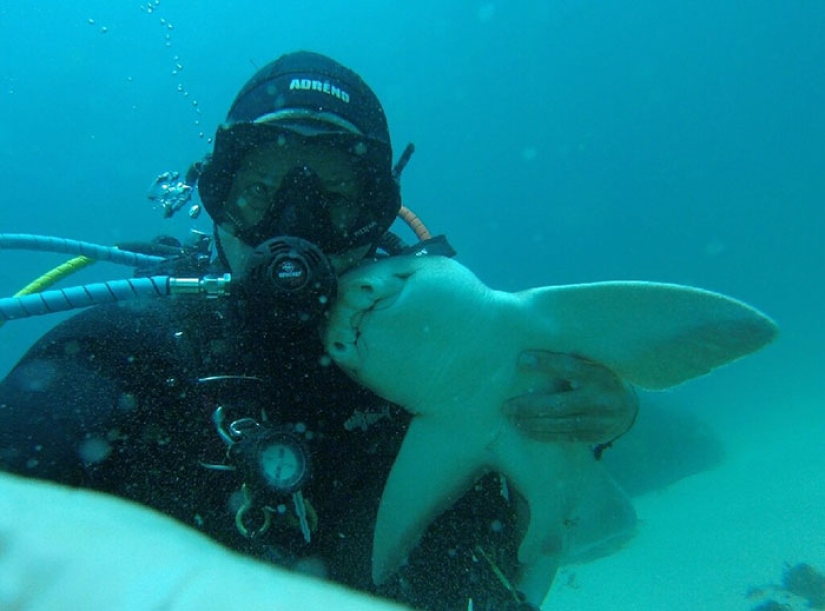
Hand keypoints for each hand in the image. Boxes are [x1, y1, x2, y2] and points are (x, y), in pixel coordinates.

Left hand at [502, 351, 637, 443]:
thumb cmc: (601, 380)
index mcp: (600, 375)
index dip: (545, 363)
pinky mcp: (594, 436)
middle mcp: (601, 399)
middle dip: (529, 406)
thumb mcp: (594, 365)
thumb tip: (532, 358)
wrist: (629, 409)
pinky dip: (542, 434)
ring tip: (512, 418)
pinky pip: (563, 436)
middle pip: (559, 404)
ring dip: (532, 423)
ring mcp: (599, 421)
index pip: (570, 367)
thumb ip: (571, 363)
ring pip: (559, 424)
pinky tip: (525, 430)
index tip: (521, 360)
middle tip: (506, 406)